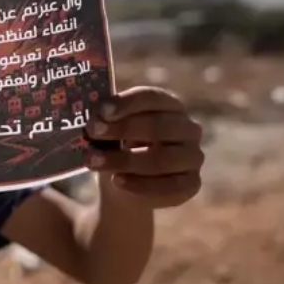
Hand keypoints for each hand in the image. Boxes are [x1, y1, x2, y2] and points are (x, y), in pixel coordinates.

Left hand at [84, 86, 204, 208]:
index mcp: (168, 105)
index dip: (126, 103)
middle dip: (122, 129)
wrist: (124, 185)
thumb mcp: (109, 130)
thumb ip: (103, 120)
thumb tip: (90, 116)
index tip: (102, 111)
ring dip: (125, 160)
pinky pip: (170, 186)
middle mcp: (187, 128)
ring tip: (94, 162)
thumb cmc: (117, 146)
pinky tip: (117, 182)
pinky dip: (141, 185)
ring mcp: (193, 156)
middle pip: (158, 126)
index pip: (151, 97)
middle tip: (92, 133)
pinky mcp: (192, 183)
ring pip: (162, 158)